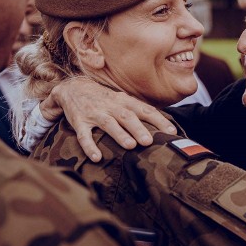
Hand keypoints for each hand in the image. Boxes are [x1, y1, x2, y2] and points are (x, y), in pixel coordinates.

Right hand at [45, 78, 176, 161]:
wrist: (73, 88)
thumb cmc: (105, 99)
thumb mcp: (122, 100)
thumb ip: (139, 111)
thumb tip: (164, 125)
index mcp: (124, 101)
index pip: (145, 109)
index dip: (159, 120)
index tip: (172, 131)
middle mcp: (111, 106)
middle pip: (127, 116)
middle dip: (139, 128)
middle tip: (150, 141)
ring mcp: (95, 113)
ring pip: (108, 123)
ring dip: (120, 134)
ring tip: (131, 146)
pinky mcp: (79, 122)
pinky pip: (84, 135)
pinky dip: (90, 146)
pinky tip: (97, 157)